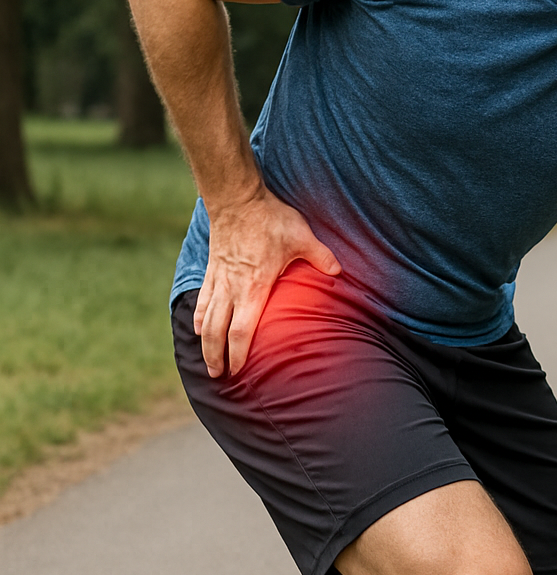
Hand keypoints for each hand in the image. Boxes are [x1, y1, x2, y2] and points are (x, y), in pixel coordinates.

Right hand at [194, 185, 340, 376]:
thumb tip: (340, 271)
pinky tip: (198, 330)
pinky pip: (203, 299)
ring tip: (208, 362)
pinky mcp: (212, 269)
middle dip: (216, 356)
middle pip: (218, 331)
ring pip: (206, 319)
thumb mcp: (301, 236)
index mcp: (254, 286)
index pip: (242, 329)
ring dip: (205, 343)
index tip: (238, 370)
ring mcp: (219, 279)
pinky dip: (199, 317)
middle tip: (217, 376)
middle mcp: (232, 287)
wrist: (236, 198)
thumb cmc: (270, 218)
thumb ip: (321, 256)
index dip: (238, 353)